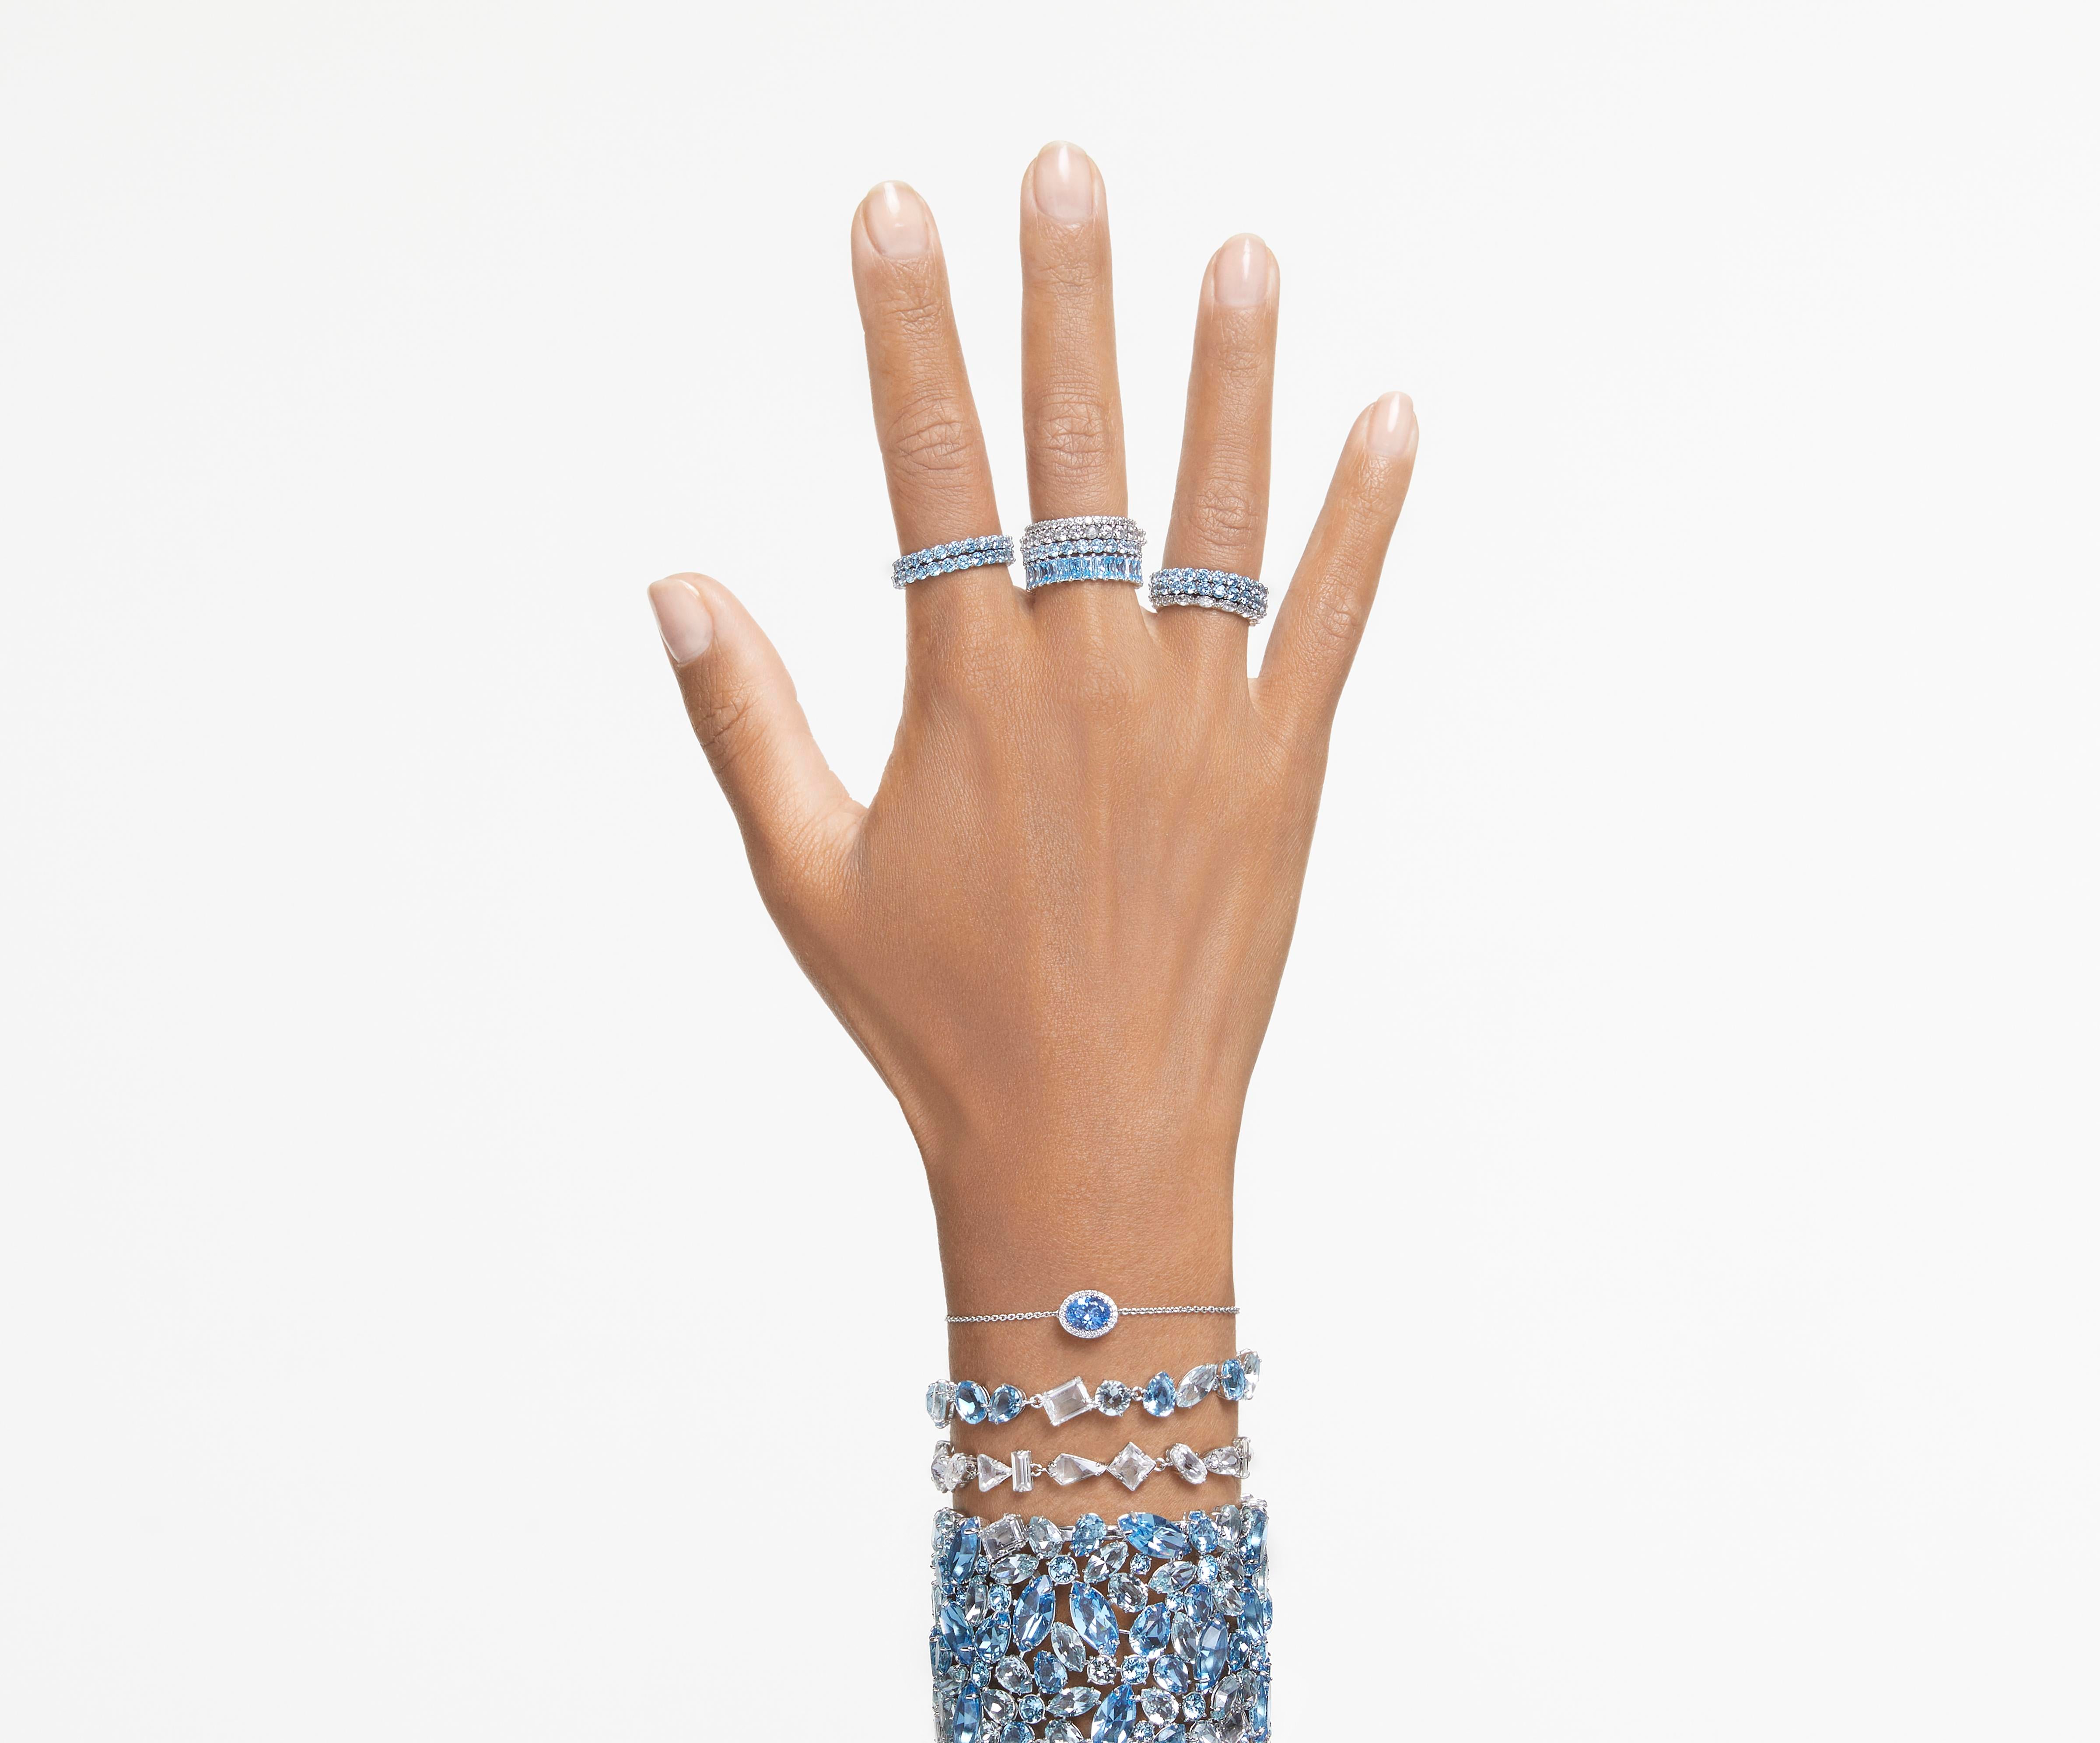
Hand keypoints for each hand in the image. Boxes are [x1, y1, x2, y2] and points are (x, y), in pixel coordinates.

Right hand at [649, 142, 1415, 1318]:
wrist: (1087, 1145)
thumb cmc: (935, 1022)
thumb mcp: (805, 878)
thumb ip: (746, 721)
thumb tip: (679, 585)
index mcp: (968, 694)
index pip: (931, 466)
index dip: (909, 330)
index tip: (897, 213)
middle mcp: (1090, 682)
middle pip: (1077, 452)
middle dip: (1065, 299)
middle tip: (1066, 169)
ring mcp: (1200, 723)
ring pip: (1218, 511)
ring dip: (1227, 374)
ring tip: (1236, 252)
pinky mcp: (1283, 776)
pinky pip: (1333, 622)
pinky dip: (1364, 519)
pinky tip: (1390, 419)